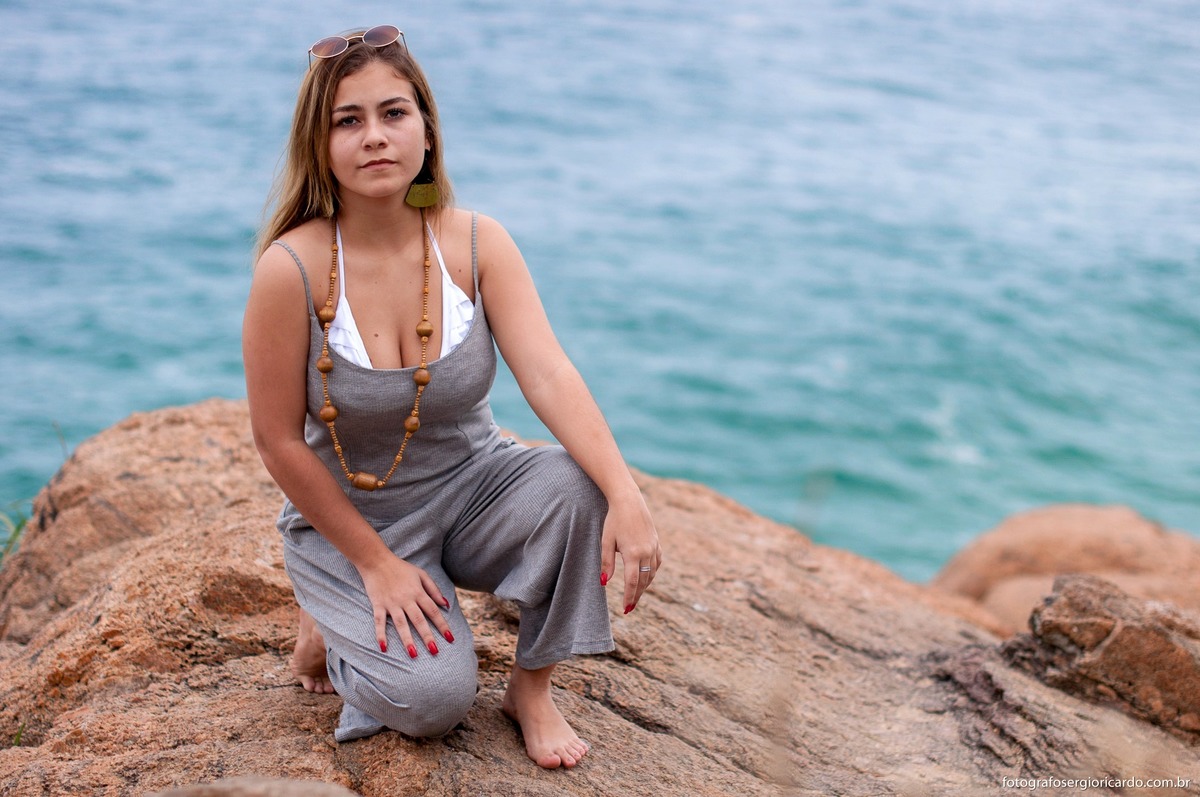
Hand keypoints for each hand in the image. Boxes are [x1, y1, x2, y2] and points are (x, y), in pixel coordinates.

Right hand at [357, 554, 454, 657]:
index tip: (450, 638)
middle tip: (435, 652)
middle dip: (427, 637)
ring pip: (401, 624)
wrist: (377, 560)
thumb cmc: (401, 568)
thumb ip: (433, 589)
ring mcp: (392, 603)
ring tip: (414, 654)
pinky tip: (384, 648)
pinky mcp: (378, 605)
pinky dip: (381, 635)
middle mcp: (406, 599)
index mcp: (418, 592)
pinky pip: (380, 622)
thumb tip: (445, 604)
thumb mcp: (421, 574)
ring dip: (407, 640)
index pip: (433, 611)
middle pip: (419, 620)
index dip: (442, 625)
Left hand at [599, 493, 661, 613]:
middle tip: (630, 607)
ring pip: (651, 573)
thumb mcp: (606, 541)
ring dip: (644, 586)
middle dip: (636, 595)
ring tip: (636, 595)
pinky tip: (646, 577)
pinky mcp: (656, 543)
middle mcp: (646, 552)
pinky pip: (656, 563)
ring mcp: (653, 547)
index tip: (626, 609)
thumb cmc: (614, 520)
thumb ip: (606, 563)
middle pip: (643, 581)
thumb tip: (604, 583)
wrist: (629, 501)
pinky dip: (652, 573)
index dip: (629, 597)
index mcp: (633, 553)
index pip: (632, 582)